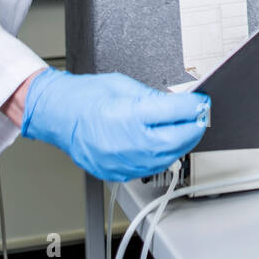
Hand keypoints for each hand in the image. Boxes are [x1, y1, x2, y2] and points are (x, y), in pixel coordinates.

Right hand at [20, 70, 209, 181]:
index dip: (196, 107)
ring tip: (183, 130)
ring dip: (181, 144)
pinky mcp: (118, 172)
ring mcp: (123, 161)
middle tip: (199, 116)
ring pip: (168, 157)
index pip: (178, 113)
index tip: (202, 103)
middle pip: (178, 139)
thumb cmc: (84, 98)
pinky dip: (162, 156)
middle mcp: (128, 143)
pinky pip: (150, 167)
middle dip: (193, 127)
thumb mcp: (125, 86)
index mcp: (130, 116)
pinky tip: (163, 144)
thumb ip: (155, 97)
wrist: (56, 115)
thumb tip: (180, 104)